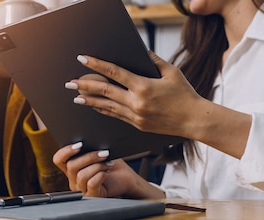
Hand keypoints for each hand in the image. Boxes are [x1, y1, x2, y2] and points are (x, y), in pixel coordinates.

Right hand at [52, 142, 144, 197]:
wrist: (127, 179)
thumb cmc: (113, 165)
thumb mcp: (101, 153)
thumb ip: (92, 147)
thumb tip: (89, 138)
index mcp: (73, 167)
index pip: (59, 159)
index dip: (65, 151)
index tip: (80, 144)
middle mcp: (74, 179)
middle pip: (72, 166)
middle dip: (89, 157)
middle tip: (104, 152)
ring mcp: (82, 189)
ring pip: (81, 176)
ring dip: (97, 166)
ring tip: (109, 164)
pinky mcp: (93, 196)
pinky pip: (91, 184)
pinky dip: (101, 175)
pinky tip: (107, 171)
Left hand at [65, 52, 204, 138]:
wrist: (193, 120)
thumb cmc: (185, 94)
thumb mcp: (171, 72)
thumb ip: (153, 60)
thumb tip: (140, 51)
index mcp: (144, 87)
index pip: (114, 73)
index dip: (96, 65)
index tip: (83, 59)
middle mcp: (137, 103)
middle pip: (104, 92)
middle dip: (84, 86)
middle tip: (69, 83)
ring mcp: (136, 116)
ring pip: (107, 106)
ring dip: (90, 101)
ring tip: (76, 97)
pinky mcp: (138, 125)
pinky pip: (116, 116)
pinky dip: (104, 110)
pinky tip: (95, 107)